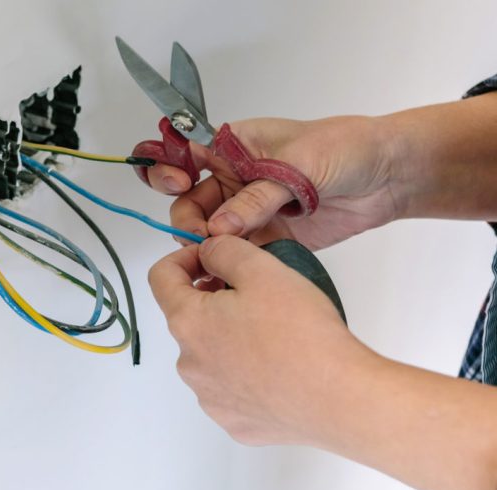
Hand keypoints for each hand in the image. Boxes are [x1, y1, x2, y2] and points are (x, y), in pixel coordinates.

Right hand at [139, 116, 401, 249]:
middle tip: (203, 237)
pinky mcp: (266, 237)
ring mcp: (248, 210)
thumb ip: (258, 197)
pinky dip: (228, 263)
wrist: (389, 175)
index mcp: (233, 145)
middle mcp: (233, 178)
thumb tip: (219, 228)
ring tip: (219, 258)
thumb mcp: (298, 164)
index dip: (169, 168)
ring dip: (206, 245)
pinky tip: (229, 274)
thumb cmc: (345, 148)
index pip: (183, 153)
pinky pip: (236, 252)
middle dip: (189, 219)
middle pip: (188, 201)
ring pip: (208, 231)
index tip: (178, 183)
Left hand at [148, 235, 376, 444]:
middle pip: (189, 318)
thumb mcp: (262, 269)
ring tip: (274, 333)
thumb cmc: (304, 336)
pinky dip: (248, 374)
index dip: (185, 258)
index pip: (162, 278)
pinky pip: (233, 389)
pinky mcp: (234, 422)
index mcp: (188, 322)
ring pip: (211, 355)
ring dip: (231, 338)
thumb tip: (208, 251)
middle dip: (214, 300)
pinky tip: (279, 368)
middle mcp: (189, 363)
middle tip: (256, 294)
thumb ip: (224, 250)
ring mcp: (210, 397)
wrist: (340, 400)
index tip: (210, 256)